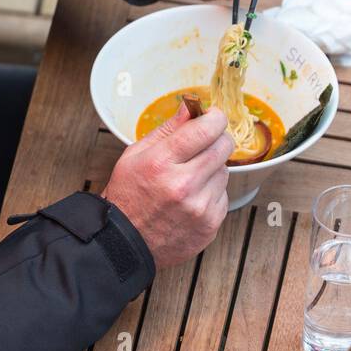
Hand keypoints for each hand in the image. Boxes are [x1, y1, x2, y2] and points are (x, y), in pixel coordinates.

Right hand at [102, 102, 233, 268]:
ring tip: (188, 180)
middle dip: (217, 139)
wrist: (125, 244)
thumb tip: (191, 106)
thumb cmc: (128, 196)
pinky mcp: (211, 224)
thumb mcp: (136, 155)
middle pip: (223, 146)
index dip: (214, 118)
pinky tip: (191, 199)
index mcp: (162, 163)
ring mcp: (200, 207)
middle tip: (204, 144)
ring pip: (225, 171)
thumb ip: (168, 129)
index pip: (205, 129)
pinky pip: (224, 195)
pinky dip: (211, 193)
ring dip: (212, 169)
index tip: (213, 116)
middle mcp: (184, 185)